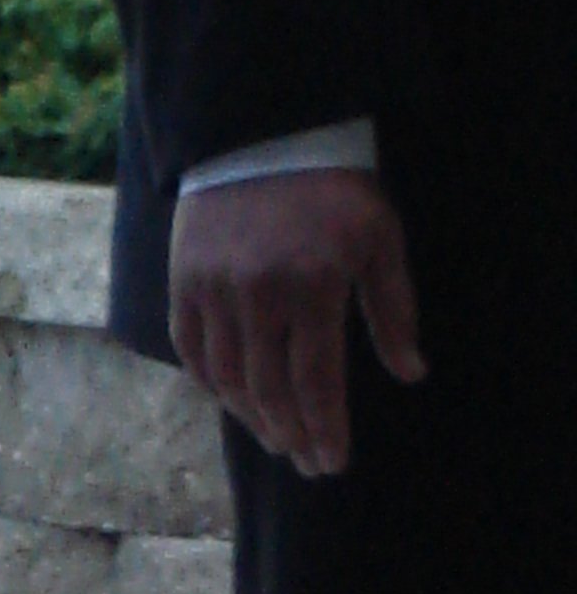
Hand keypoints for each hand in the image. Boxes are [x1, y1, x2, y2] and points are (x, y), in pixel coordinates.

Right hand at [169, 168, 426, 478]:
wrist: (262, 131)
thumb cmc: (333, 188)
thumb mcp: (380, 240)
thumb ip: (393, 309)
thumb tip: (410, 373)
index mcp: (311, 285)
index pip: (315, 381)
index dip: (325, 429)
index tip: (332, 462)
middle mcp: (256, 293)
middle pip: (269, 388)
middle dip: (291, 434)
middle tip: (307, 462)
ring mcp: (213, 286)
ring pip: (226, 374)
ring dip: (251, 416)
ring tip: (274, 437)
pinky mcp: (182, 275)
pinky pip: (189, 344)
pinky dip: (208, 380)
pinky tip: (229, 398)